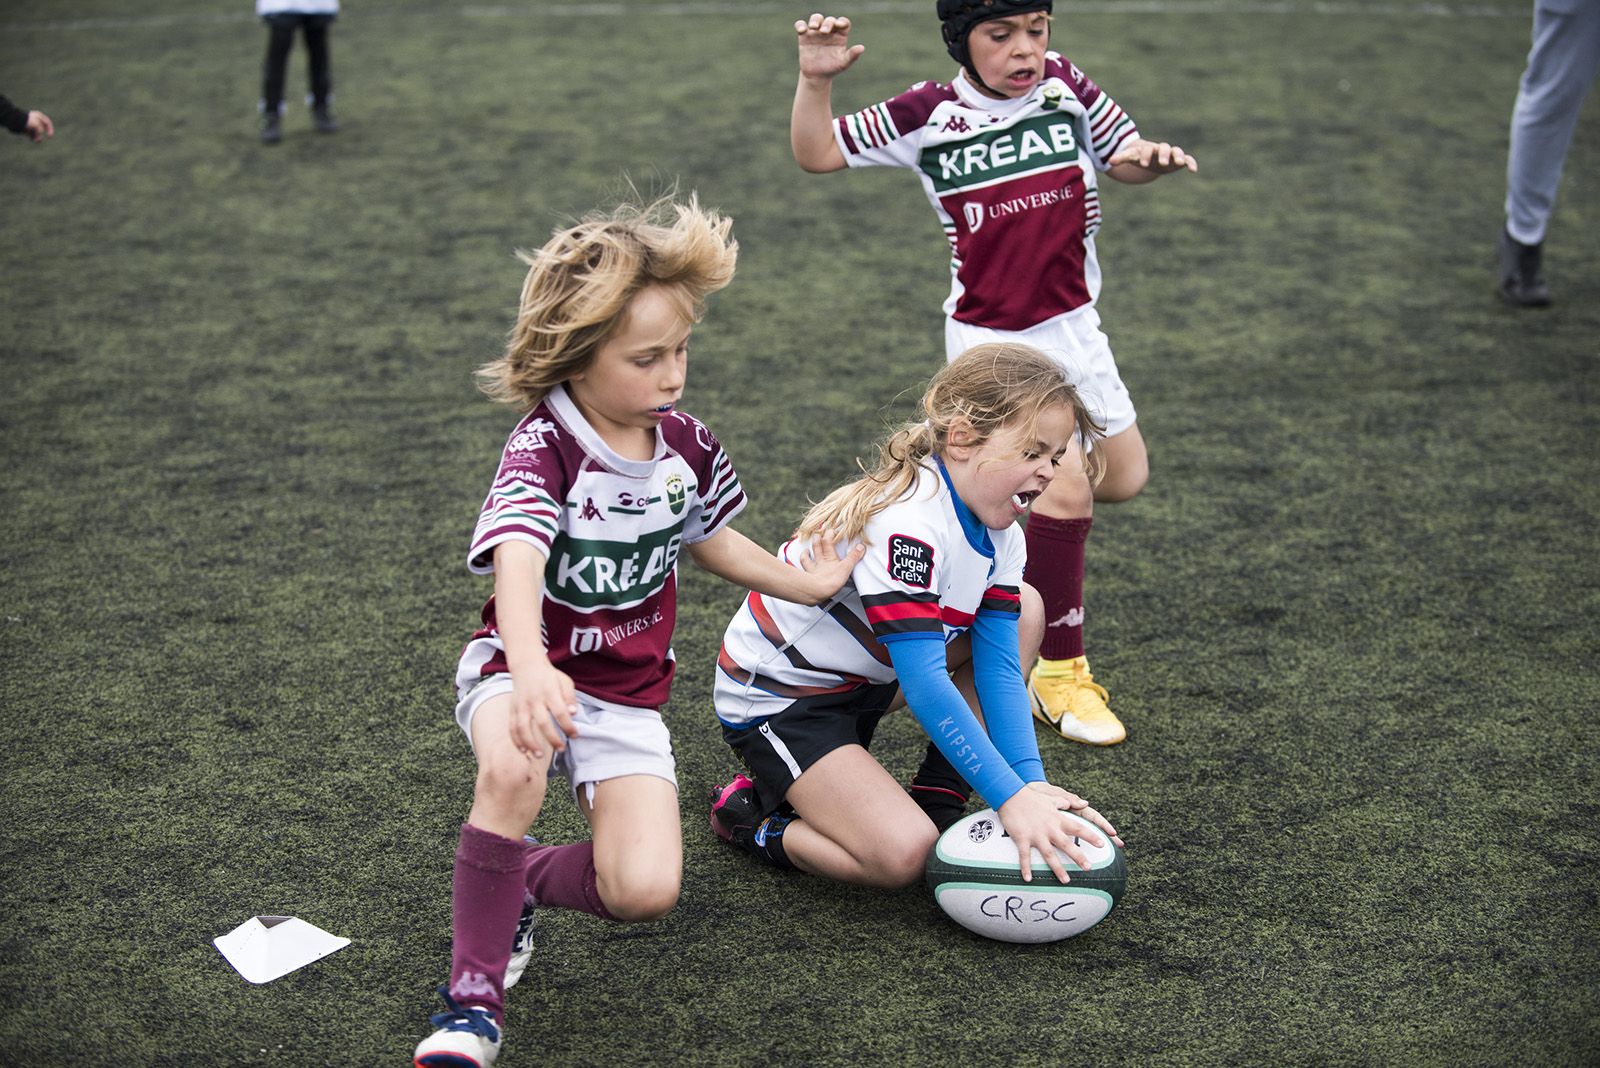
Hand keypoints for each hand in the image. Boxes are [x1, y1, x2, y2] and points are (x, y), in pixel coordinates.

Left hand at [24, 110, 52, 142]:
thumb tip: (39, 137)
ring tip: (35, 140)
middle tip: (40, 138)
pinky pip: (31, 134)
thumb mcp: (38, 125)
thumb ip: (41, 131)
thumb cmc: (28, 121)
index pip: (47, 123)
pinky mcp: (25, 128)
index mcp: (39, 116)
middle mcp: (35, 120)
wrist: (16, 120)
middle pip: (42, 128)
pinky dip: (32, 137)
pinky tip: (32, 140)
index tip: (49, 136)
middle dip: (41, 134)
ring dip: (37, 137)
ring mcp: (30, 124)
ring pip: (36, 132)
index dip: (50, 130)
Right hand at [507, 659, 578, 758]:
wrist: (527, 666)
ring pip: (523, 727)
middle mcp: (534, 699)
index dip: (568, 726)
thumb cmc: (550, 677)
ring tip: (538, 756)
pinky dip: (516, 740)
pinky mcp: (512, 709)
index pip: (560, 712)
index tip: (575, 735)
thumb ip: (570, 697)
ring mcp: (521, 705)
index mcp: (549, 692)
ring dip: (530, 743)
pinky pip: (512, 727)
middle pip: (542, 722)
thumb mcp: (564, 681)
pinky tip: (523, 750)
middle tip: (561, 749)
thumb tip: (574, 713)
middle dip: (552, 738)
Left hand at [789, 532, 865, 603]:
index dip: (829, 534)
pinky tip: (802, 562)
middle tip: (817, 533)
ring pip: (807, 558)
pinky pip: (803, 568)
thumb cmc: (831, 581)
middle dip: (817, 539)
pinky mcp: (808, 577)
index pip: (828, 541)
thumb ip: (853, 557)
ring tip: (806, 550)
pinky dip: (802, 564)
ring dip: (806, 553)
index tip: (832, 529)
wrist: (818, 591)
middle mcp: (820, 561)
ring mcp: (813, 569)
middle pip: (817, 547)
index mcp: (829, 557)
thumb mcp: (846, 568)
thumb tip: (861, 547)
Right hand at [795, 13, 864, 81]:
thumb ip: (852, 55)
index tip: (839, 25)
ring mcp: (816, 32)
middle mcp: (829, 31)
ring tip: (814, 28)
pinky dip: (800, 25)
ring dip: (815, 20)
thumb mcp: (843, 63)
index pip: (843, 23)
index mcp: (840, 35)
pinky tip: (802, 31)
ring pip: (816, 18)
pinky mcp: (804, 36)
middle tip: (824, 32)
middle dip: (827, 23)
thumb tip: (861, 48)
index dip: (842, 22)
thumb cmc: (832, 68)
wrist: (817, 76)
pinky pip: (801, 25)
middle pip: (829, 20)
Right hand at [997, 783, 1119, 883]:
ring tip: (1066, 881)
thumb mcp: (1051, 797)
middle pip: (1067, 845)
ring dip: (1058, 868)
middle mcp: (1049, 828)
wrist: (1010, 793)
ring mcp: (1036, 834)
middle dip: (1078, 857)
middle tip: (1088, 868)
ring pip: (1049, 854)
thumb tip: (1085, 803)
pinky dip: (1026, 867)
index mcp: (1057, 818)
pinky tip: (1028, 879)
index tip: (1103, 844)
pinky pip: (1025, 855)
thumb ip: (1068, 801)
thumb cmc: (1031, 796)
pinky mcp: (1022, 838)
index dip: (1091, 836)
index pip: (1078, 828)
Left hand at [1108, 138, 1196, 173]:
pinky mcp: (1179, 160)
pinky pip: (1188, 159)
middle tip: (1162, 162)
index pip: (1147, 149)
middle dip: (1163, 154)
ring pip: (1176, 151)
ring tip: (1179, 163)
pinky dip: (1191, 163)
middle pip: (1163, 148)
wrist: (1152, 158)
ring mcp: (1171, 154)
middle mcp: (1161, 149)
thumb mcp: (1133, 157)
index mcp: (1149, 148)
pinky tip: (1194, 170)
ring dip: (1178, 156)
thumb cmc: (1141, 157)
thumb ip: (1123, 158)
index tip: (1143, 164)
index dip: (1145, 155)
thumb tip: (1110, 161)